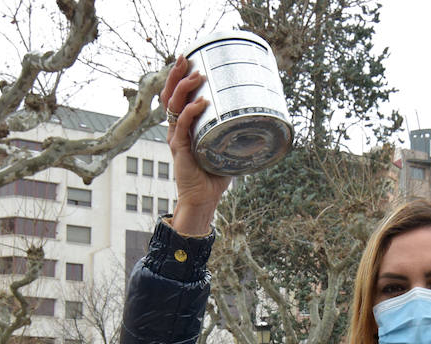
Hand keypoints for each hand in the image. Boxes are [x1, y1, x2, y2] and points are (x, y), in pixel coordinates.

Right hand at [161, 55, 231, 233]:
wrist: (204, 199)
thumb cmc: (215, 175)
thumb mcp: (226, 147)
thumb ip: (235, 132)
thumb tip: (260, 116)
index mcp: (184, 126)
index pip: (177, 96)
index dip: (180, 77)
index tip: (190, 58)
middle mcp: (176, 129)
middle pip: (170, 95)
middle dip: (177, 74)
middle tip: (187, 57)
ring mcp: (176, 138)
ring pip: (173, 106)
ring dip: (184, 88)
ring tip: (198, 75)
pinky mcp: (179, 150)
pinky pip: (181, 126)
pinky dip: (190, 113)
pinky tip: (200, 103)